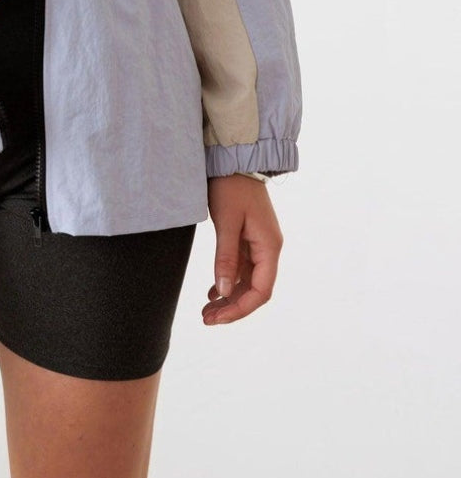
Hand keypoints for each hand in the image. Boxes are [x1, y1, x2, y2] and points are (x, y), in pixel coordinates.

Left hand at [203, 174, 283, 326]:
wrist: (234, 158)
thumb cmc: (232, 186)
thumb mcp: (227, 222)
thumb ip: (226, 257)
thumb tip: (224, 292)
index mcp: (269, 247)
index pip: (261, 291)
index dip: (240, 309)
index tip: (217, 319)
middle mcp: (268, 249)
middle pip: (254, 290)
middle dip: (232, 308)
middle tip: (206, 319)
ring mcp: (258, 243)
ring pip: (247, 281)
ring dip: (229, 297)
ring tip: (206, 311)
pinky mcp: (248, 237)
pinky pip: (241, 268)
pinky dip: (228, 281)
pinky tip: (213, 292)